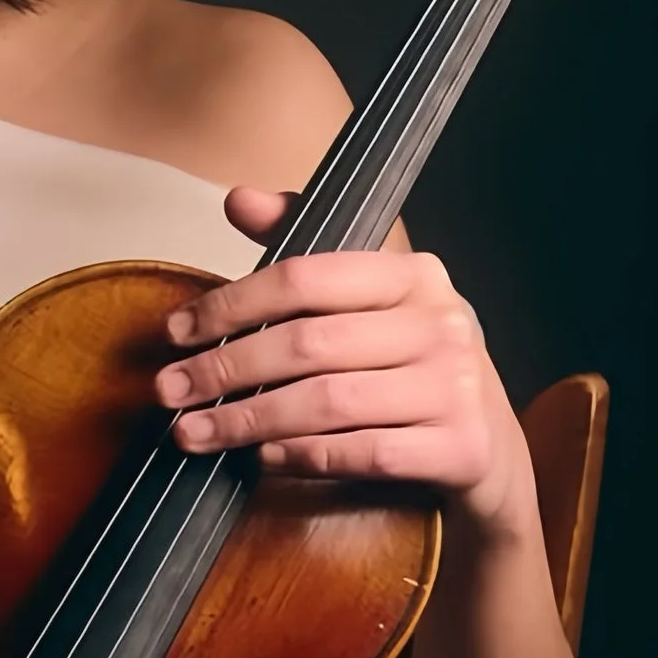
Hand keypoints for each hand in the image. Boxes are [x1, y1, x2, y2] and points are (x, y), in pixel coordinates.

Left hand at [154, 190, 535, 537]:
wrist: (486, 451)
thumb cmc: (409, 371)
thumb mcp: (370, 306)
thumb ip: (304, 256)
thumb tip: (239, 199)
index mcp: (414, 275)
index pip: (305, 277)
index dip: (231, 304)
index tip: (175, 332)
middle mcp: (442, 323)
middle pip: (308, 343)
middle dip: (225, 370)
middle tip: (170, 392)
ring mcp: (456, 387)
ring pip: (329, 402)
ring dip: (249, 422)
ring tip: (196, 433)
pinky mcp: (463, 447)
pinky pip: (364, 453)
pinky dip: (305, 456)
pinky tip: (264, 458)